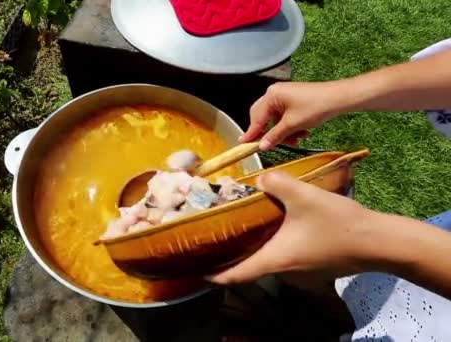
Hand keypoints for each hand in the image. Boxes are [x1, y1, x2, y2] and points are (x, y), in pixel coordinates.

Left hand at [205, 170, 373, 284]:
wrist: (379, 241)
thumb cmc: (337, 222)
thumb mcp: (303, 195)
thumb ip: (276, 183)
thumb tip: (260, 179)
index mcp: (274, 259)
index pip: (235, 276)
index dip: (215, 275)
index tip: (200, 270)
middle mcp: (284, 270)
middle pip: (249, 269)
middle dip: (231, 258)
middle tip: (215, 242)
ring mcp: (300, 271)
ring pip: (267, 262)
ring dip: (252, 250)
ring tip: (239, 230)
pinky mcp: (313, 265)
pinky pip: (284, 258)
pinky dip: (271, 248)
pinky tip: (272, 229)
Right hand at [239, 82, 344, 150]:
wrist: (339, 99)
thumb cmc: (316, 106)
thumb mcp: (293, 125)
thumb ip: (275, 136)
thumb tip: (262, 146)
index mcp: (271, 95)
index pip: (256, 118)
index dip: (251, 133)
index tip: (244, 144)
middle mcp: (275, 93)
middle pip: (264, 118)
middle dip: (270, 133)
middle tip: (272, 144)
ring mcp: (284, 96)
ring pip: (275, 119)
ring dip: (283, 132)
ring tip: (296, 139)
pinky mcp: (292, 100)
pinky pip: (284, 117)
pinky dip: (289, 127)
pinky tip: (301, 133)